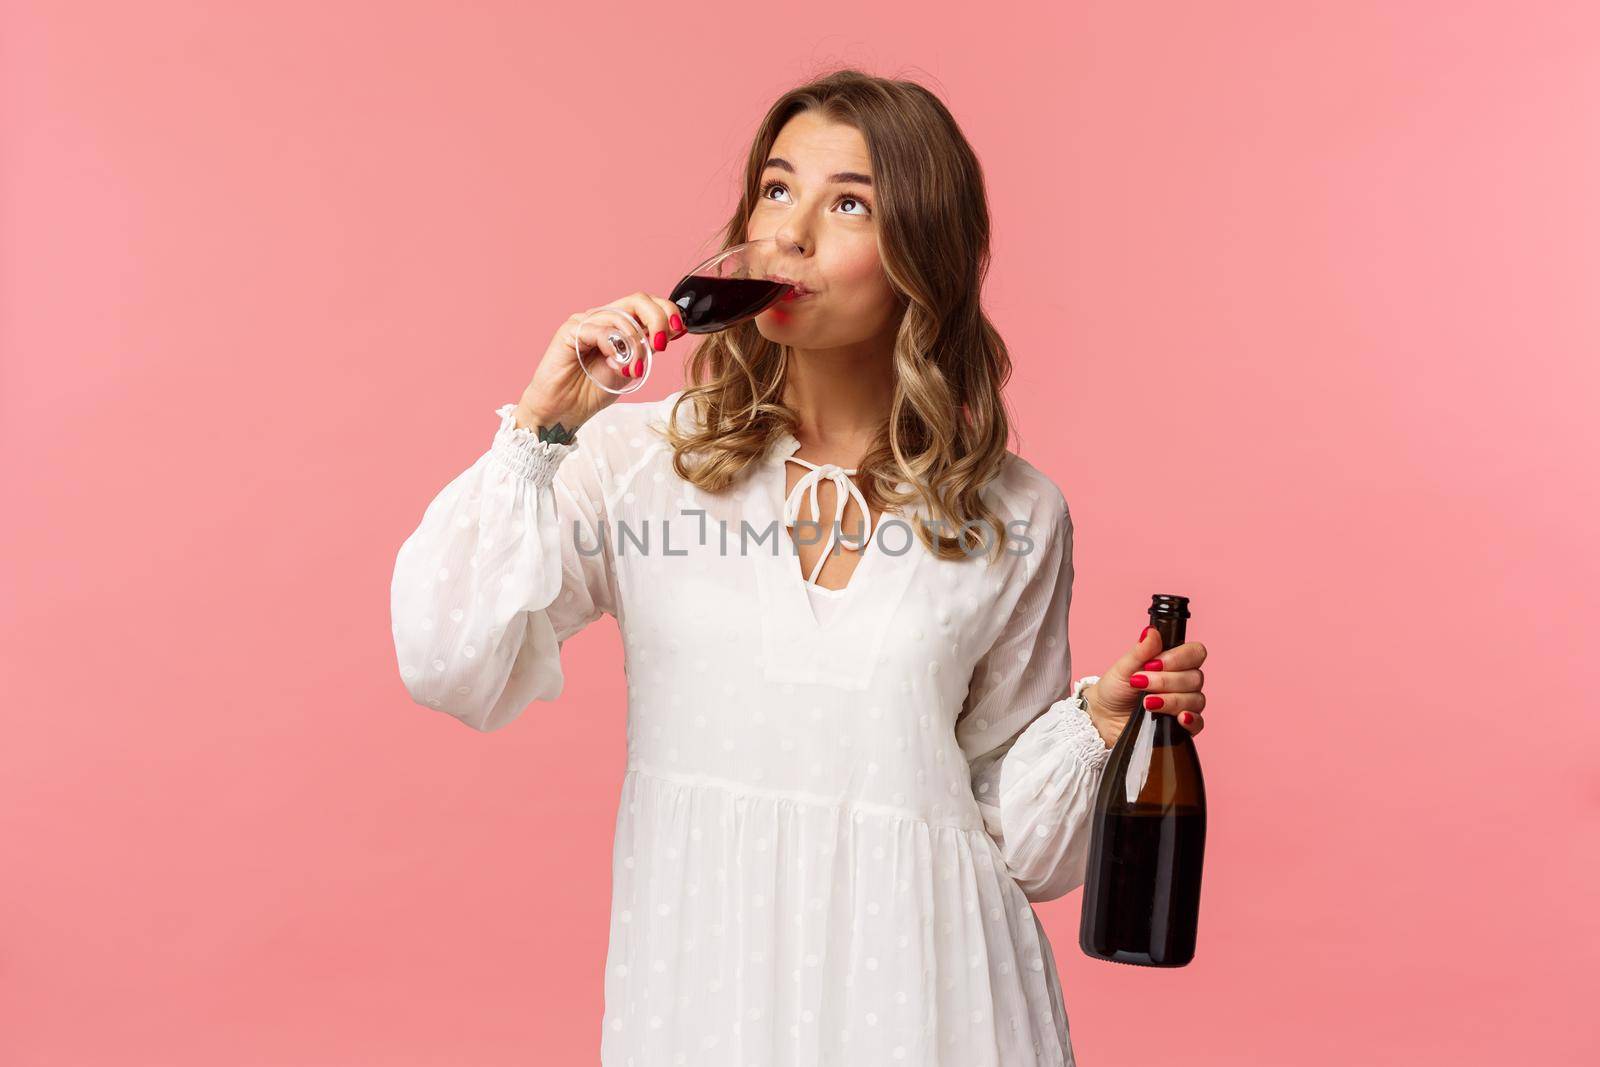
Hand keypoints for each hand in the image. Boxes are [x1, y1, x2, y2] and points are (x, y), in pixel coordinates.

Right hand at [516, 290, 687, 432]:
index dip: (667, 313)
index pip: (647, 305)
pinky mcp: (569, 331)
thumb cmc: (590, 392)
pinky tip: (616, 366)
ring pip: (621, 317)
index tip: (679, 331)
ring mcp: (585, 322)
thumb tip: (669, 334)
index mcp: (618, 325)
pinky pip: (599, 329)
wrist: (563, 412)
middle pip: (638, 300)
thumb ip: (645, 351)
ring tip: (633, 369)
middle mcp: (602, 318)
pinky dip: (614, 347)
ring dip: (635, 345)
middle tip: (660, 344)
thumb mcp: (630, 370)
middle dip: (658, 319)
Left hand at [1083, 625, 1207, 746]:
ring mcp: (1185, 704)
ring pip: (1196, 699)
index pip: (1195, 653)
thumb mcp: (1123, 668)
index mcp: (1174, 662)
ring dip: (1171, 700)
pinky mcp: (1181, 726)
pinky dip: (1191, 720)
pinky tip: (1179, 718)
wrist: (1103, 715)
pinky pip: (1198, 723)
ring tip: (1146, 702)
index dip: (1179, 658)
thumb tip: (1151, 632)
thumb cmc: (1115, 688)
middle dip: (1166, 681)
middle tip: (1140, 684)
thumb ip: (1140, 651)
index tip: (1153, 664)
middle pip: (1195, 677)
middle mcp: (1183, 681)